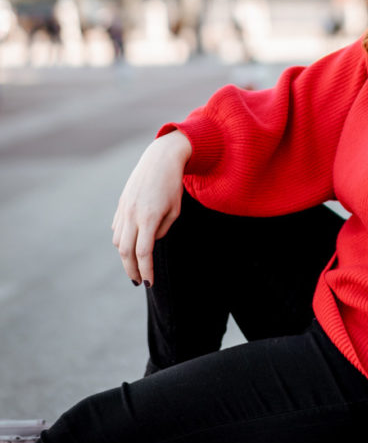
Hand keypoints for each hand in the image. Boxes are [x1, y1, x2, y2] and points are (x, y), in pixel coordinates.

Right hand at [111, 131, 191, 286]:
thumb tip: (149, 244)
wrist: (160, 159)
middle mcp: (132, 215)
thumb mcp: (174, 210)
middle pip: (126, 252)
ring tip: (135, 265)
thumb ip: (161, 231)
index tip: (150, 283)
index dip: (146, 270)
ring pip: (119, 241)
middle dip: (132, 270)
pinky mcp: (120, 204)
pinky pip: (117, 228)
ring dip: (125, 256)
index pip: (143, 253)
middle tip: (139, 282)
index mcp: (148, 218)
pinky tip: (130, 245)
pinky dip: (122, 241)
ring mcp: (123, 209)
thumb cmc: (172, 185)